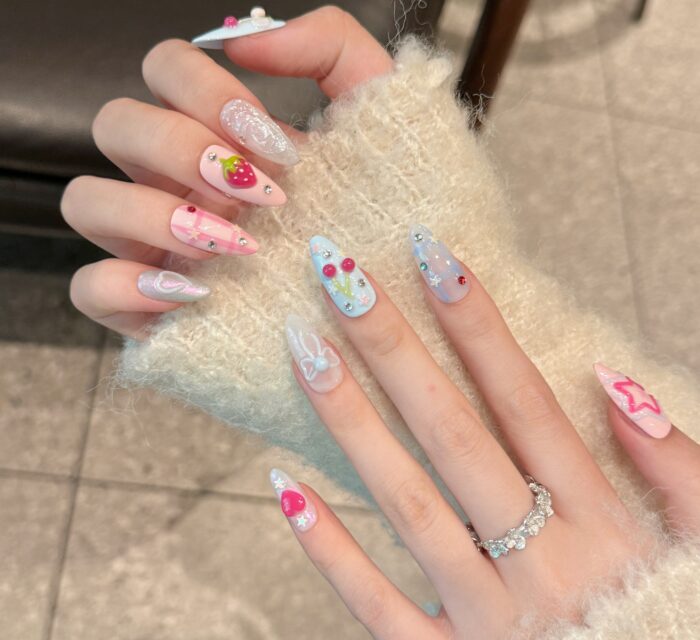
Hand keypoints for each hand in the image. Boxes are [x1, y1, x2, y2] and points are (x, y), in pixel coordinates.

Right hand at [61, 7, 392, 337]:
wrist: (394, 313)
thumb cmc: (385, 218)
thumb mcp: (376, 121)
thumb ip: (329, 47)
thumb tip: (241, 38)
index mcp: (217, 136)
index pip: (165, 70)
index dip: (207, 93)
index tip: (278, 147)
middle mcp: (175, 182)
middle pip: (115, 123)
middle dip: (182, 149)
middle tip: (257, 194)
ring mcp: (156, 246)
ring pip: (87, 201)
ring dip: (156, 214)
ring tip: (235, 246)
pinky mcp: (152, 310)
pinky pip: (90, 288)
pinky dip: (129, 287)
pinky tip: (198, 294)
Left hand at [272, 231, 699, 639]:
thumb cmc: (663, 635)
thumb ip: (678, 470)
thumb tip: (615, 383)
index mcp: (604, 527)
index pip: (526, 401)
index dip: (478, 324)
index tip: (430, 254)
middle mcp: (541, 564)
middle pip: (453, 435)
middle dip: (393, 348)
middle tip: (338, 274)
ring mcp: (489, 622)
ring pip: (408, 506)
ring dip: (350, 423)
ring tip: (303, 347)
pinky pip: (378, 608)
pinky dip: (331, 550)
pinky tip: (283, 486)